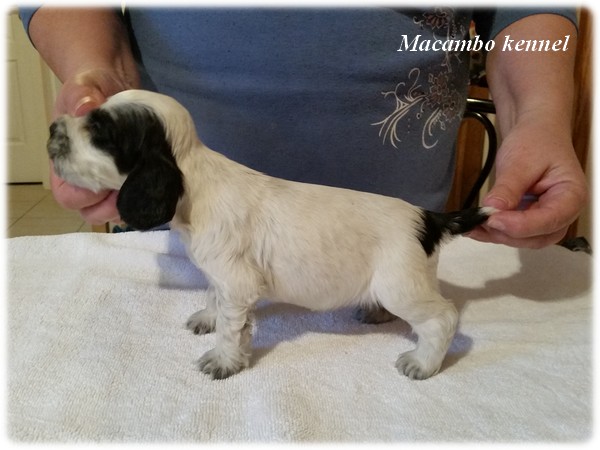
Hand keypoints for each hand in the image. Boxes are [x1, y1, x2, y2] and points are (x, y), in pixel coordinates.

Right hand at [50, 69, 132, 223]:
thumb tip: (87, 107)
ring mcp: (110, 181)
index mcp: (66, 162)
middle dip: (113, 206)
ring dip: (131, 203)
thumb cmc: (91, 88)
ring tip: (146, 184)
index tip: (107, 181)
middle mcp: (86, 177)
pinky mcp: (131, 178)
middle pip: (93, 211)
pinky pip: (135, 200)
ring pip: (115, 210)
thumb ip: (82, 95)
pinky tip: (156, 181)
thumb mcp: (84, 86)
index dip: (86, 196)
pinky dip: (145, 196)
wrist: (113, 83)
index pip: (68, 196)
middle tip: (133, 186)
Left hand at [467, 118, 587, 247]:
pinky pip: (512, 232)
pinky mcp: (528, 219)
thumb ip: (508, 187)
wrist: (534, 133)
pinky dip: (492, 232)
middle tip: (481, 220)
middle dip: (507, 233)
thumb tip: (493, 209)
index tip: (493, 219)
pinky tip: (474, 227)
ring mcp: (545, 218)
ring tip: (473, 223)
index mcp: (571, 196)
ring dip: (497, 235)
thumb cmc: (536, 141)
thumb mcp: (520, 161)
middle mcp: (562, 213)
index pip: (549, 220)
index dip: (520, 225)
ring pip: (523, 239)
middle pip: (537, 237)